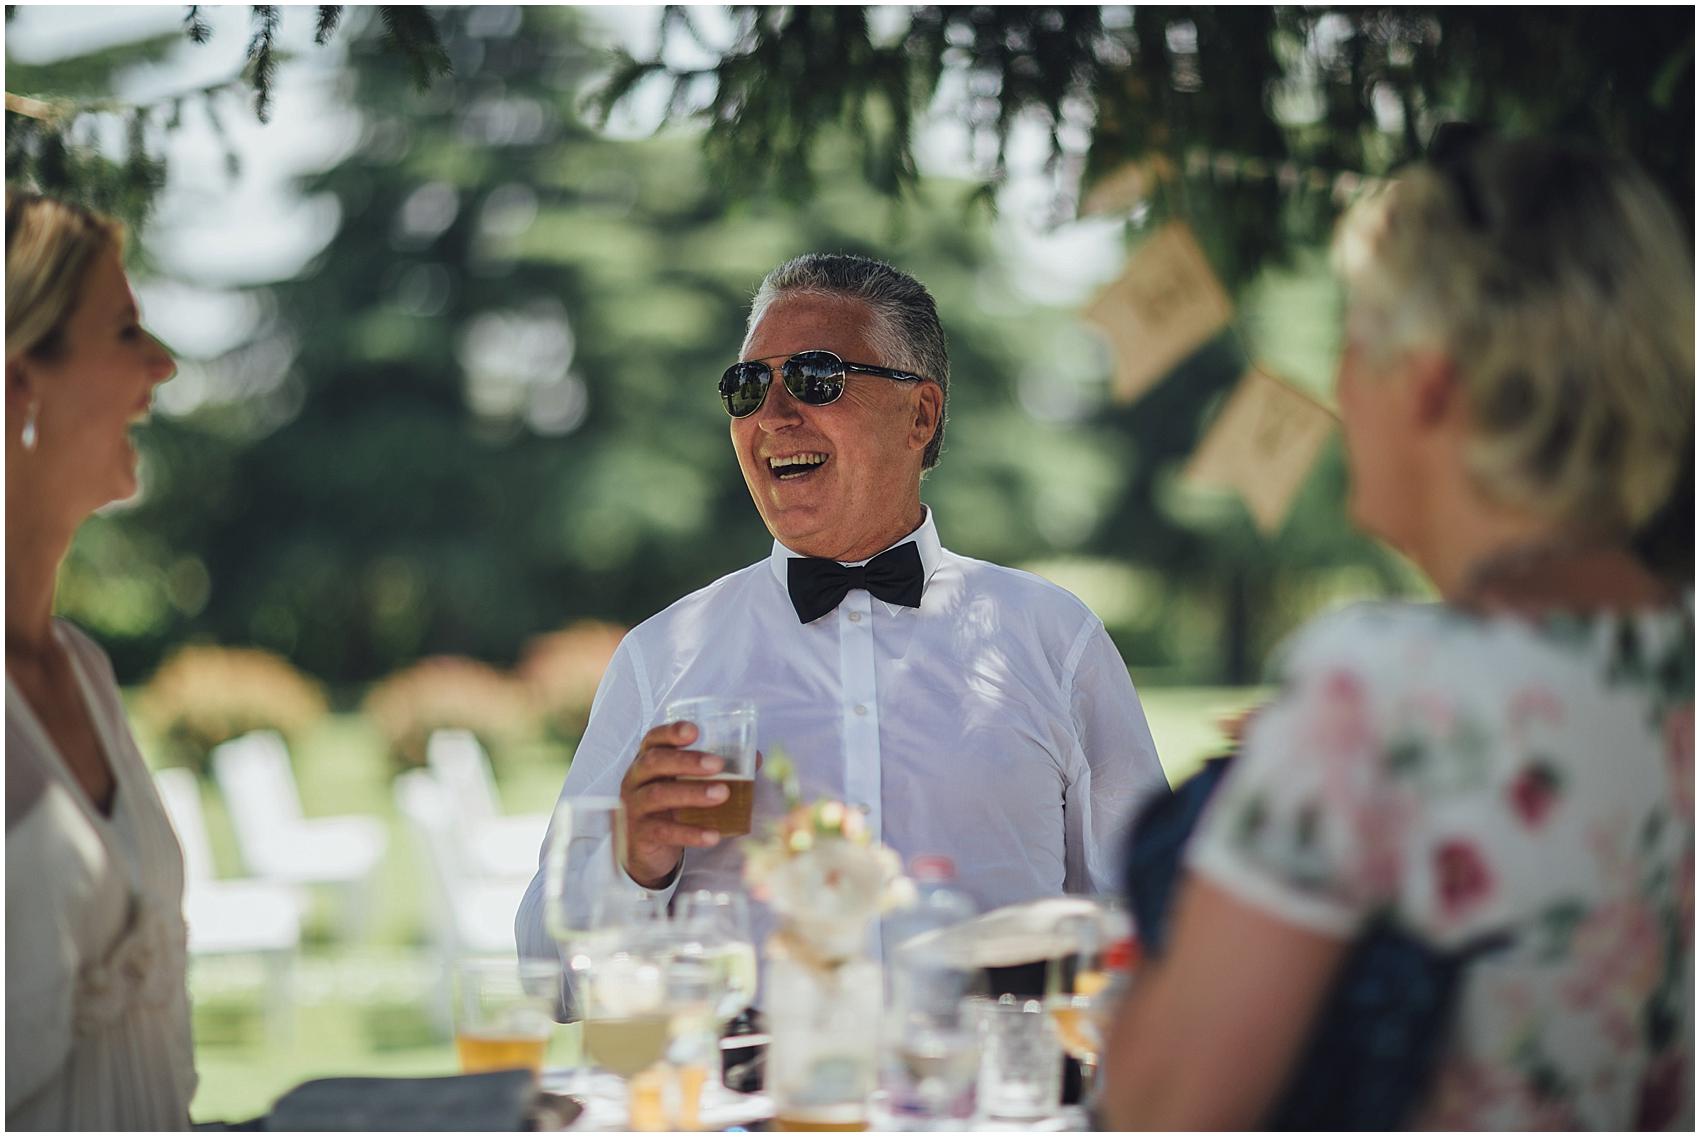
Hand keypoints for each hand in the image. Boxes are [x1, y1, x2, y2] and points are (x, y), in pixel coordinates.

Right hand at [619, 721, 728, 888]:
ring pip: (658, 795)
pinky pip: (664, 831)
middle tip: (718, 764)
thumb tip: (755, 758)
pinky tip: (713, 835)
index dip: (670, 732)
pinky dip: (690, 833)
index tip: (694, 731)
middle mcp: (635, 779)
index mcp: (647, 760)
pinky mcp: (640, 834)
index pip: (653, 739)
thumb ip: (715, 770)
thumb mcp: (685, 784)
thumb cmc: (670, 806)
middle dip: (686, 760)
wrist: (645, 849)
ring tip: (723, 794)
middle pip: (654, 762)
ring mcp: (634, 807)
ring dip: (693, 793)